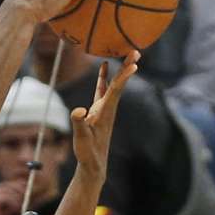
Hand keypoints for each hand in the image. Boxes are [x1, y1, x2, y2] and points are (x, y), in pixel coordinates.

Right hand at [71, 51, 139, 176]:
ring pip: (114, 84)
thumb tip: (78, 110)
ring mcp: (104, 108)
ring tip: (128, 53)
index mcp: (105, 112)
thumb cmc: (88, 152)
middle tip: (136, 50)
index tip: (134, 63)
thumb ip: (79, 123)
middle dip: (127, 67)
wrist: (94, 164)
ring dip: (120, 68)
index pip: (116, 90)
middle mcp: (108, 107)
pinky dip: (104, 77)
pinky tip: (104, 67)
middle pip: (119, 83)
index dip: (124, 76)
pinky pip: (103, 89)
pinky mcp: (99, 110)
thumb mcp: (81, 139)